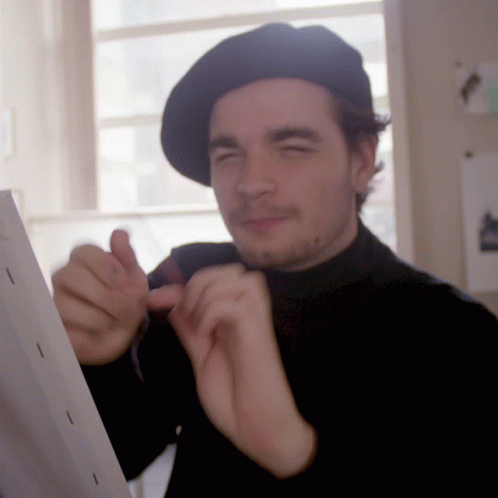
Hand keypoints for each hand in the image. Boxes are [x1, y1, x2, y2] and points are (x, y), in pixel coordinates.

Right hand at [52, 229, 148, 364]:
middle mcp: (64, 275)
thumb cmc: (128, 297)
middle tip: (124, 306)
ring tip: (114, 320)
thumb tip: (119, 233)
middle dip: (105, 295)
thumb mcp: (135, 276)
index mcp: (83, 257)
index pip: (86, 252)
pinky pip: (66, 330)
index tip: (126, 284)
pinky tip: (102, 331)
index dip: (110, 270)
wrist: (127, 330)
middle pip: (72, 277)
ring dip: (99, 317)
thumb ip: (127, 255)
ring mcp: (56, 301)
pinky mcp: (57, 327)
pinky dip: (91, 334)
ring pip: (65, 306)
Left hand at [148, 264, 315, 477]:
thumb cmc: (234, 398)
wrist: (256, 428)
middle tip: (189, 316)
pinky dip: (211, 313)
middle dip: (198, 285)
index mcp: (234, 317)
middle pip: (228, 269)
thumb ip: (190, 328)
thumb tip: (171, 302)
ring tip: (199, 326)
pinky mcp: (258, 331)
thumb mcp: (202, 356)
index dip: (179, 286)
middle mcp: (248, 312)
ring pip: (232, 278)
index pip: (211, 280)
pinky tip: (207, 333)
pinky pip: (231, 303)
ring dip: (205, 297)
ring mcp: (255, 319)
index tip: (153, 299)